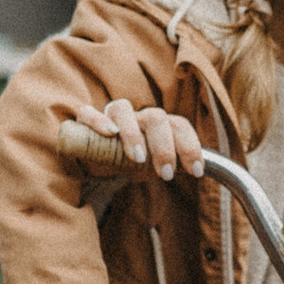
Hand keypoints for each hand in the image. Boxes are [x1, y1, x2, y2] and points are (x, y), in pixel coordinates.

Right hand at [71, 99, 203, 180]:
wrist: (98, 163)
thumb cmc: (131, 162)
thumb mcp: (153, 167)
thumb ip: (172, 166)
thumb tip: (197, 170)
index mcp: (159, 125)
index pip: (179, 125)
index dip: (190, 146)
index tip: (196, 171)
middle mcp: (138, 116)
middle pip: (156, 117)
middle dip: (164, 146)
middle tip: (167, 174)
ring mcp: (112, 116)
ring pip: (124, 109)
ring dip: (133, 133)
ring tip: (138, 158)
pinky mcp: (86, 120)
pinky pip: (89, 112)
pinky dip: (99, 120)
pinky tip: (110, 133)